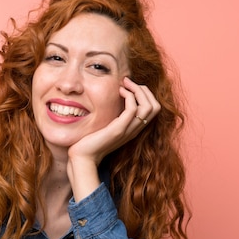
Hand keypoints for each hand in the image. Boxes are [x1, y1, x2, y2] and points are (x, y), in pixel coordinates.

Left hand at [67, 77, 160, 200]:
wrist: (83, 157)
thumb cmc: (91, 141)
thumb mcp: (107, 125)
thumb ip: (114, 116)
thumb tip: (114, 99)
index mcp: (134, 128)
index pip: (153, 109)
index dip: (146, 94)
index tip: (130, 86)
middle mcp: (134, 130)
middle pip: (155, 106)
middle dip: (144, 89)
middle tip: (128, 82)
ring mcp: (128, 130)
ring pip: (149, 107)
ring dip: (138, 90)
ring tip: (124, 84)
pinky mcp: (118, 130)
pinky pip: (133, 109)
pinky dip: (129, 96)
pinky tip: (119, 92)